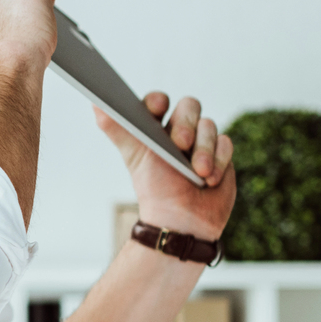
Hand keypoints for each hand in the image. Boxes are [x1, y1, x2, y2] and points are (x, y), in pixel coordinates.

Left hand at [95, 92, 236, 241]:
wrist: (182, 221)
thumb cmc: (155, 188)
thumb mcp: (134, 156)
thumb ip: (116, 128)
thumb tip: (94, 103)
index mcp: (153, 127)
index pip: (157, 102)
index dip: (158, 100)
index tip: (157, 108)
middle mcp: (179, 130)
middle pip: (189, 106)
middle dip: (186, 124)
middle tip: (181, 143)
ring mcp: (202, 140)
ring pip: (209, 126)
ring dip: (204, 149)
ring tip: (198, 173)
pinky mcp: (221, 153)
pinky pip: (226, 143)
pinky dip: (219, 160)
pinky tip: (210, 179)